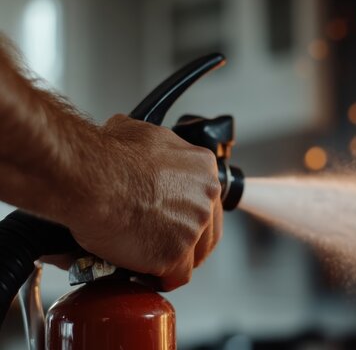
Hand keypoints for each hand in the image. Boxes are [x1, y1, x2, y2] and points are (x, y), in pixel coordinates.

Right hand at [63, 114, 222, 290]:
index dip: (190, 213)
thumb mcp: (139, 134)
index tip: (176, 220)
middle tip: (166, 243)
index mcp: (203, 167)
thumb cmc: (107, 155)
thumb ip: (153, 149)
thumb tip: (138, 147)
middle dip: (188, 239)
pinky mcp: (175, 254)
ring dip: (177, 260)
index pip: (207, 199)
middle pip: (207, 229)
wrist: (90, 178)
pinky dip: (162, 278)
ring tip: (154, 262)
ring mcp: (193, 227)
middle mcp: (206, 197)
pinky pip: (176, 275)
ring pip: (194, 255)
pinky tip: (147, 275)